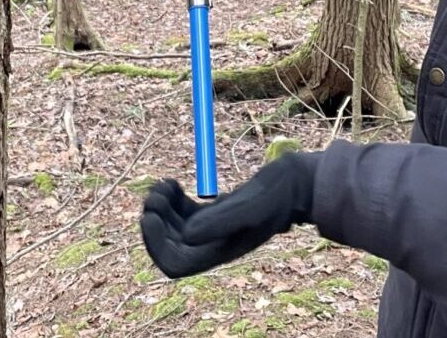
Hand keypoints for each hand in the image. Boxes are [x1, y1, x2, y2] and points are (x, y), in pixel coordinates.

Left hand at [139, 152, 319, 278]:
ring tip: (164, 184)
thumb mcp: (250, 205)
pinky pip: (182, 213)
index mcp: (219, 252)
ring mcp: (212, 229)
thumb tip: (186, 235)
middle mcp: (212, 245)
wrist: (296, 184)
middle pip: (168, 246)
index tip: (150, 215)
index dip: (155, 245)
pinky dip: (171, 199)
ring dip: (160, 207)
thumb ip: (220, 220)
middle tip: (155, 194)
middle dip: (155, 221)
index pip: (175, 264)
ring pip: (172, 227)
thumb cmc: (278, 195)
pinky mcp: (214, 212)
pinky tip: (172, 183)